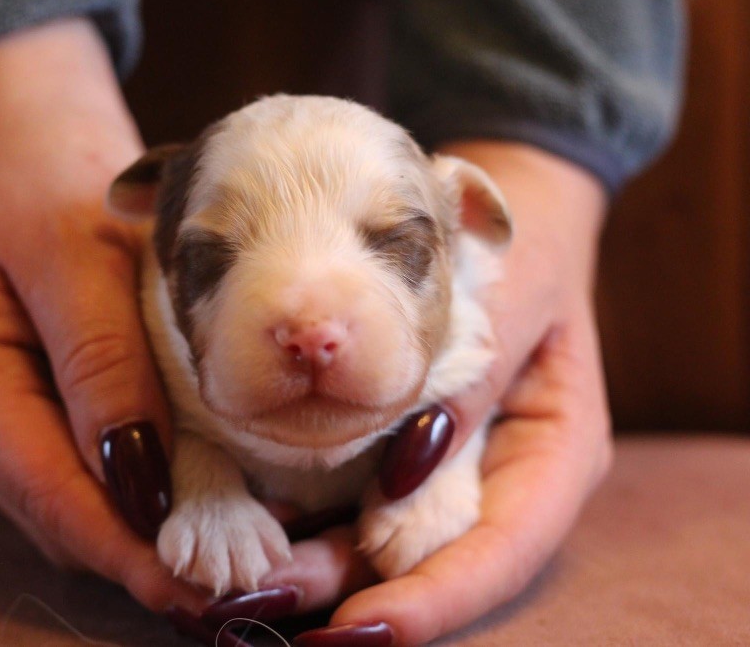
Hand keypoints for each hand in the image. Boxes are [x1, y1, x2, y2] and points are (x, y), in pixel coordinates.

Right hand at [0, 19, 205, 612]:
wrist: (33, 130)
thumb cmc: (50, 173)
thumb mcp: (77, 252)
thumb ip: (102, 362)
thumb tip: (141, 476)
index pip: (43, 489)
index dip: (118, 545)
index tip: (193, 586)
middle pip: (58, 512)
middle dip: (139, 553)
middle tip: (229, 584)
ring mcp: (16, 403)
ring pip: (77, 499)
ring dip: (147, 532)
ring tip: (227, 556)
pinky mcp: (54, 392)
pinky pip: (94, 463)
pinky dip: (148, 491)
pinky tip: (204, 496)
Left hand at [253, 143, 612, 644]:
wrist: (504, 200)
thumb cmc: (516, 242)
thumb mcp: (505, 297)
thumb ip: (462, 387)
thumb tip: (402, 487)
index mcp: (556, 451)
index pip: (505, 550)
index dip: (439, 599)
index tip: (368, 628)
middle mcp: (504, 475)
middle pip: (436, 560)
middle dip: (357, 591)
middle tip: (268, 600)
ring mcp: (450, 464)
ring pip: (389, 541)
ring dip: (321, 564)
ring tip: (248, 577)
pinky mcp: (401, 446)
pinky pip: (359, 496)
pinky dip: (312, 517)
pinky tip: (258, 524)